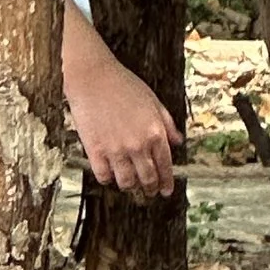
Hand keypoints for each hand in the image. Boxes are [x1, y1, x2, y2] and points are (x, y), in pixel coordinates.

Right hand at [66, 47, 182, 200]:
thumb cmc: (123, 85)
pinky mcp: (95, 151)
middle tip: (149, 192)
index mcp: (155, 132)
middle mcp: (138, 145)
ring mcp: (116, 149)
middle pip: (147, 178)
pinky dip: (108, 179)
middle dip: (150, 188)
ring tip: (130, 184)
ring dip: (130, 186)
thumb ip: (167, 123)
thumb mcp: (153, 101)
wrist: (92, 78)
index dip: (166, 182)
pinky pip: (104, 176)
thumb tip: (177, 141)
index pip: (166, 166)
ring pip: (127, 182)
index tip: (166, 190)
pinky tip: (110, 174)